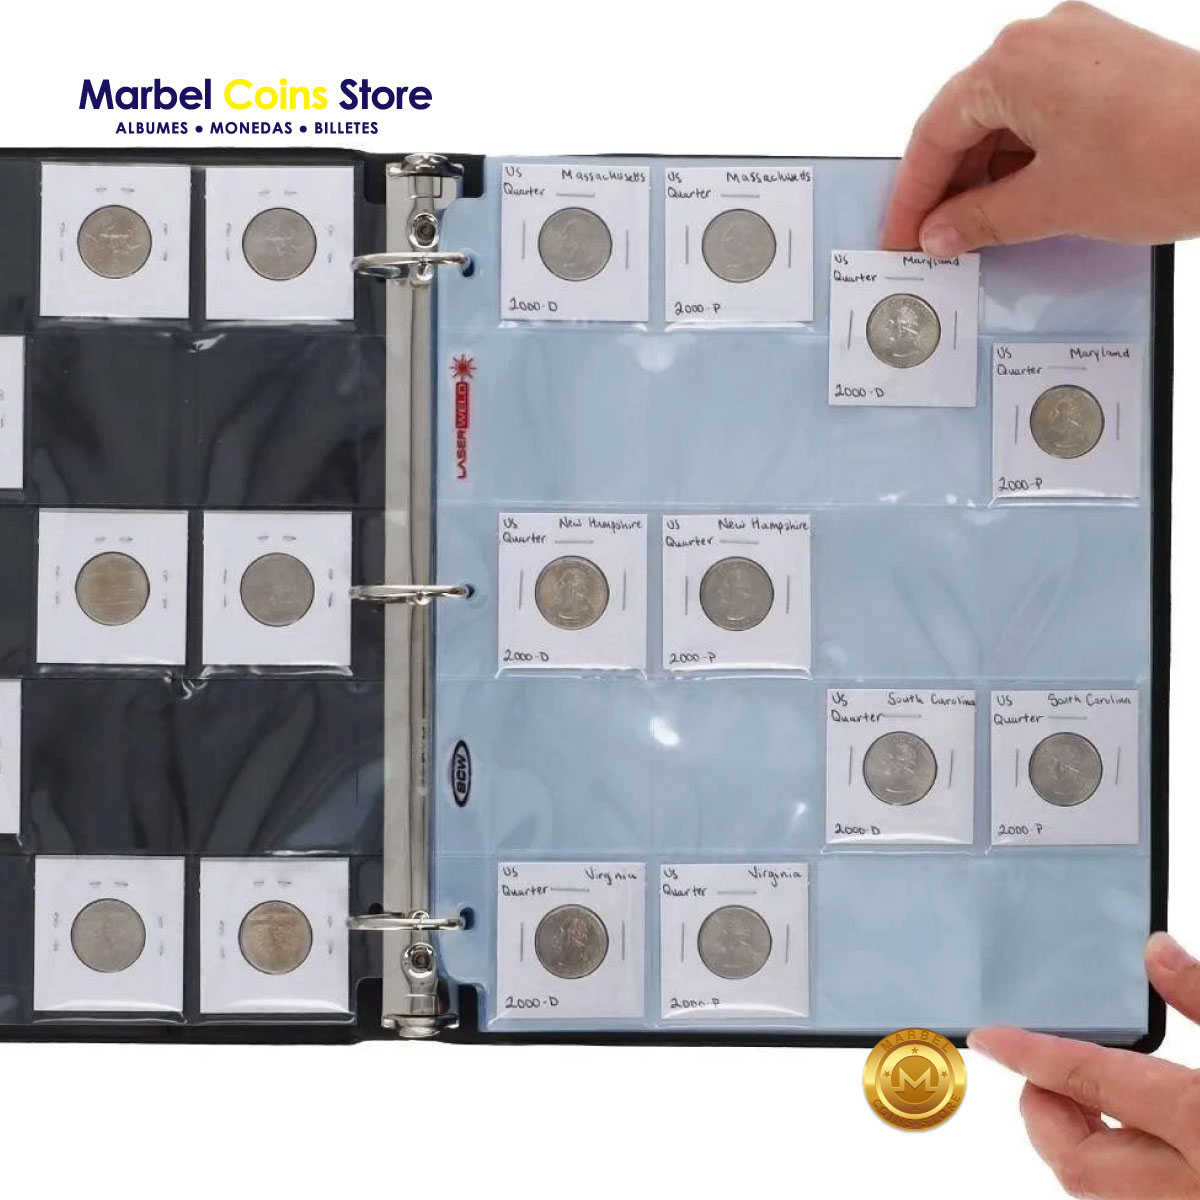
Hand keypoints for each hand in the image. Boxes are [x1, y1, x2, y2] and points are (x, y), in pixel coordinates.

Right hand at [881, 2, 1199, 254]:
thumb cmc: (1168, 155)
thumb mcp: (1049, 204)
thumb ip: (979, 220)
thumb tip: (944, 231)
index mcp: (1014, 62)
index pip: (935, 134)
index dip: (912, 196)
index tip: (902, 234)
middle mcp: (1044, 40)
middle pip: (967, 120)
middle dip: (949, 186)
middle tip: (937, 238)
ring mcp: (1081, 48)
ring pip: (1005, 117)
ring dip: (987, 176)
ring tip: (983, 230)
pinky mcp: (1110, 66)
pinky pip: (1043, 112)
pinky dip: (1025, 158)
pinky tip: (1024, 200)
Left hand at [969, 933, 1199, 1198]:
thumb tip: (1155, 950)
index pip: (1089, 1078)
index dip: (1029, 1053)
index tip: (986, 1038)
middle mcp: (1189, 1189)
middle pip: (1078, 1161)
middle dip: (1046, 1113)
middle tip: (1044, 1073)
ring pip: (1103, 1192)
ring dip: (1084, 1147)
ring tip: (1089, 1100)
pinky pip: (1134, 1198)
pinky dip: (1120, 1169)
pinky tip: (1137, 1138)